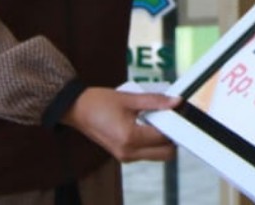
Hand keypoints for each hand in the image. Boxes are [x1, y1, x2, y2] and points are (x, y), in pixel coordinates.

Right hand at [61, 87, 178, 161]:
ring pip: (157, 155)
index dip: (175, 124)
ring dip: (161, 140)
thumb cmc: (98, 102)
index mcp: (130, 138)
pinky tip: (146, 124)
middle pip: (165, 154)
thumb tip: (175, 102)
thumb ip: (155, 101)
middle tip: (169, 117)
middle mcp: (129, 152)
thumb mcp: (129, 98)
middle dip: (171, 137)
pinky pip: (146, 153)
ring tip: (155, 119)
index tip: (178, 112)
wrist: (76, 109)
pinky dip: (151, 142)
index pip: (164, 137)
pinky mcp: (123, 155)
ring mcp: (125, 156)